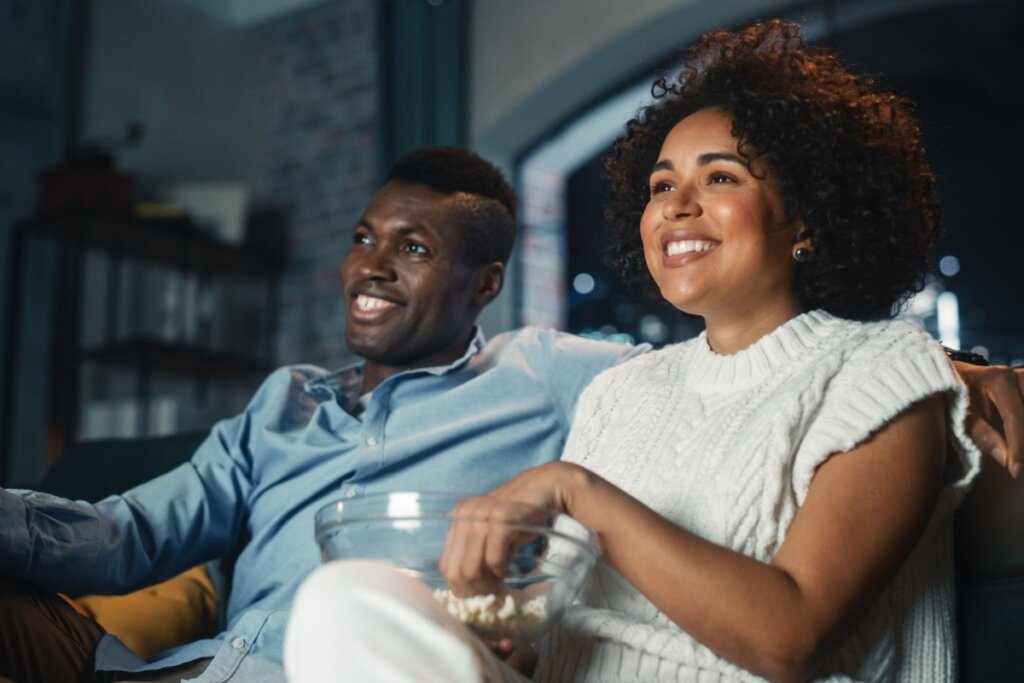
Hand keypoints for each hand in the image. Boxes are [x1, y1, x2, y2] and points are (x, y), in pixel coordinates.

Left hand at [439, 462, 583, 596]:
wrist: (548, 487)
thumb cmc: (522, 515)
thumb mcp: (494, 532)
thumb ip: (478, 551)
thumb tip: (470, 586)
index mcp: (458, 517)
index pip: (446, 565)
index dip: (462, 587)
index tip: (481, 595)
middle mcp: (465, 514)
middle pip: (456, 571)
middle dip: (475, 590)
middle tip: (493, 594)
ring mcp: (481, 514)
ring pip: (472, 567)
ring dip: (489, 583)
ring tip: (502, 585)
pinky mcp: (500, 517)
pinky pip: (494, 558)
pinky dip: (502, 570)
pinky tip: (509, 570)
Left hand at [955, 362, 1023, 477]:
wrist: (948, 373)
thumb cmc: (950, 394)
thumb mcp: (959, 414)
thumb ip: (981, 435)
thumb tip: (1006, 459)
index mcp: (999, 380)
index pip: (1016, 419)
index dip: (1018, 449)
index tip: (1016, 471)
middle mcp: (1016, 375)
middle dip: (1023, 440)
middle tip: (1018, 465)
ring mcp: (1023, 378)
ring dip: (1022, 430)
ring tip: (1016, 455)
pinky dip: (1021, 425)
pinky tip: (1016, 441)